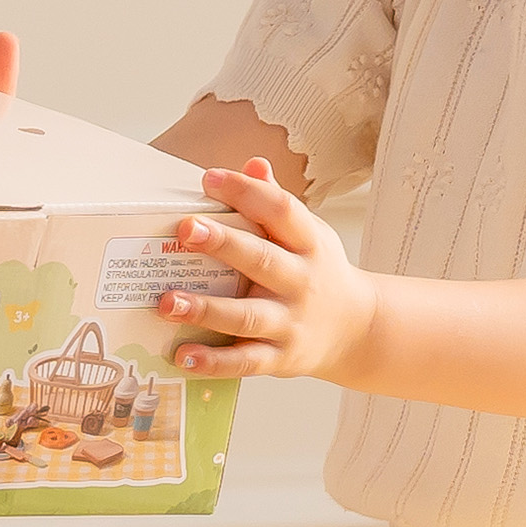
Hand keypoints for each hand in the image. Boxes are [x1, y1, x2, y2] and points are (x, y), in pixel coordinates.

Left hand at [159, 160, 378, 381]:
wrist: (358, 330)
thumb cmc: (320, 273)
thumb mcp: (309, 235)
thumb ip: (277, 205)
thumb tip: (253, 165)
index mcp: (308, 244)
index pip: (280, 210)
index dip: (246, 192)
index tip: (209, 178)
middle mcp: (301, 282)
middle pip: (261, 260)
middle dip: (223, 244)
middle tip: (185, 230)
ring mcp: (290, 323)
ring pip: (246, 316)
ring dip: (206, 309)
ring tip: (167, 302)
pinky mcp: (280, 359)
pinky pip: (245, 362)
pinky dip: (214, 361)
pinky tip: (182, 355)